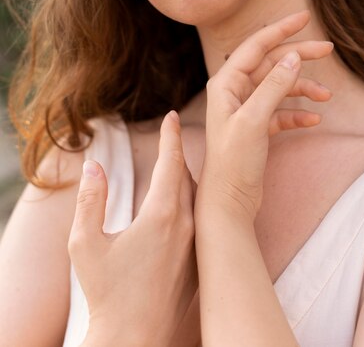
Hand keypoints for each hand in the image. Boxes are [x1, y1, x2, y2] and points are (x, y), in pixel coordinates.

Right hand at [68, 111, 197, 346]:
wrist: (135, 337)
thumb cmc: (107, 293)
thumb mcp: (85, 244)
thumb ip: (90, 200)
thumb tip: (93, 166)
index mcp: (160, 215)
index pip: (170, 162)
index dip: (170, 136)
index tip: (171, 117)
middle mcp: (186, 224)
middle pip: (186, 174)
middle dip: (178, 152)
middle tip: (172, 133)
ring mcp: (197, 242)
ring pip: (196, 195)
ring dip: (186, 175)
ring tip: (176, 162)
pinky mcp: (199, 258)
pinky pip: (201, 216)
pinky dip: (193, 198)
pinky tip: (184, 200)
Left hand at [197, 11, 332, 219]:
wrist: (228, 201)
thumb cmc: (232, 161)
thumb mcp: (254, 120)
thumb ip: (274, 86)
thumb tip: (292, 56)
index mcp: (226, 83)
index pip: (256, 46)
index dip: (280, 29)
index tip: (304, 16)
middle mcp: (234, 92)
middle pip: (271, 63)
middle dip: (299, 56)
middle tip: (328, 49)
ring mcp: (246, 109)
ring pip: (279, 87)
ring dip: (303, 89)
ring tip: (326, 97)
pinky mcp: (256, 127)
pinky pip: (281, 111)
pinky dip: (297, 113)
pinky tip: (313, 120)